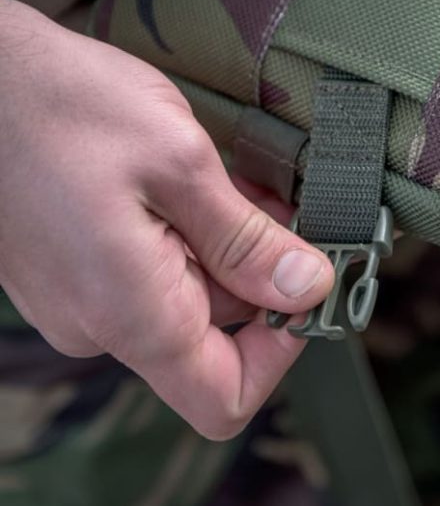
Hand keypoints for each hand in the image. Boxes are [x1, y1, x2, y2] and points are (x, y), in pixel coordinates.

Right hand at [0, 2, 333, 438]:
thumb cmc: (64, 105)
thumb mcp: (177, 161)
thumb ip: (245, 239)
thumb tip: (309, 289)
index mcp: (129, 313)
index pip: (222, 400)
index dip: (279, 353)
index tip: (304, 284)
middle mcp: (99, 325)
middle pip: (212, 340)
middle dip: (258, 273)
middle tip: (277, 200)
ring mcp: (79, 301)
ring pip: (183, 299)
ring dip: (223, 246)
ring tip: (231, 178)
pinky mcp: (69, 273)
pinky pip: (147, 275)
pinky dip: (185, 235)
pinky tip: (193, 180)